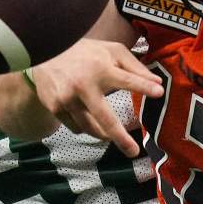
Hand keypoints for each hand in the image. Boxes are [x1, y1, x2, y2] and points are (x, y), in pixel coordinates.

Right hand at [30, 39, 162, 156]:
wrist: (43, 51)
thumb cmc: (85, 52)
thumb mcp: (111, 51)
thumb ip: (134, 66)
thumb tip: (157, 83)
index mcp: (100, 68)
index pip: (127, 79)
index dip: (143, 86)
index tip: (159, 93)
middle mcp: (83, 85)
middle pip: (105, 118)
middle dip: (121, 137)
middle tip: (133, 152)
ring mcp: (67, 98)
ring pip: (90, 128)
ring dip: (103, 134)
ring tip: (111, 136)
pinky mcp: (55, 107)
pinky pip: (75, 126)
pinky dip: (84, 125)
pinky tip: (84, 115)